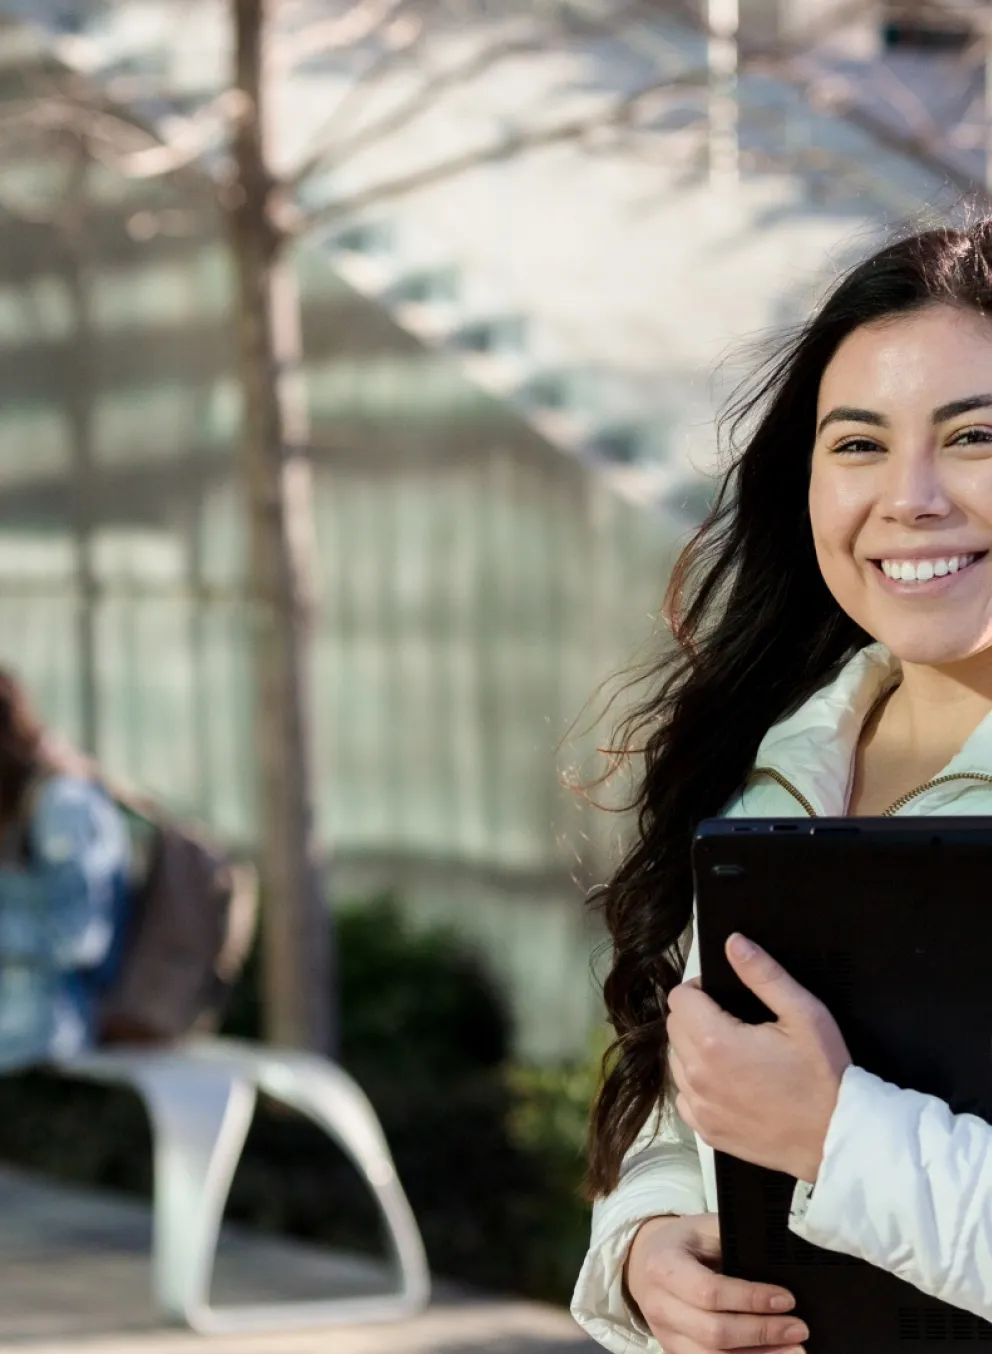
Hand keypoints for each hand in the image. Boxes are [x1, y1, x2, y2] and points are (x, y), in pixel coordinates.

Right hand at [625, 1213, 807, 1352]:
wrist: (644, 1261)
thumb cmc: (682, 1242)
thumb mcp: (702, 1228)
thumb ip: (733, 1238)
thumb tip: (777, 1250)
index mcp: (664, 1267)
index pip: (710, 1292)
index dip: (751, 1299)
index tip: (786, 1299)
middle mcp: (660, 1306)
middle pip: (714, 1332)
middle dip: (762, 1333)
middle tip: (798, 1328)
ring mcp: (665, 1335)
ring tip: (795, 1351)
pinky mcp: (675, 1353)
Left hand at [668, 934, 851, 1182]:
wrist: (836, 1137)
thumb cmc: (823, 1074)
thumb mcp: (802, 1013)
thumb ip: (763, 974)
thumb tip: (733, 942)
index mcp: (716, 1042)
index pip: (679, 999)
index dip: (700, 990)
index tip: (724, 998)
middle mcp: (697, 1075)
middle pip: (674, 1027)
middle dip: (696, 1017)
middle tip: (733, 1023)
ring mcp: (700, 1107)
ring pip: (676, 1061)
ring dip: (694, 1050)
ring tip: (732, 1052)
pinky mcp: (706, 1131)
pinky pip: (684, 1097)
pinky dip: (697, 1085)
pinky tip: (728, 1083)